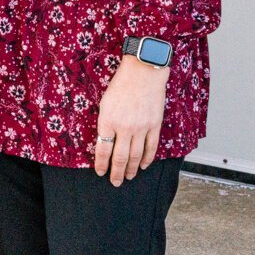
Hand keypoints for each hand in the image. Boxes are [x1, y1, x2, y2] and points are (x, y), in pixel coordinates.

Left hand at [93, 55, 169, 186]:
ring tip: (128, 177)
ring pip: (135, 156)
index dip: (101, 164)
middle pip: (120, 158)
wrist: (143, 72)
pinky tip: (142, 165)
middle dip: (116, 173)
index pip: (103, 149)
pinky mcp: (154, 125)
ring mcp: (141, 128)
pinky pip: (150, 147)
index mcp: (108, 120)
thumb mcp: (105, 103)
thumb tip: (105, 141)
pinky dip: (146, 159)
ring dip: (131, 169)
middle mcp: (124, 127)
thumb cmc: (121, 84)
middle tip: (115, 182)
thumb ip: (105, 123)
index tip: (100, 172)